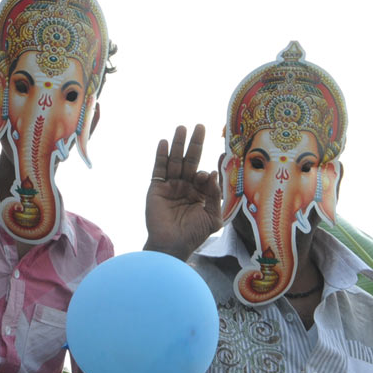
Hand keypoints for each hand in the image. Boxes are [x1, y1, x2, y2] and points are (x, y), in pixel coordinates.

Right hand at [144, 125, 221, 260]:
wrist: (172, 245)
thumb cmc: (194, 234)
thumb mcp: (212, 216)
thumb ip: (216, 195)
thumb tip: (213, 173)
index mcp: (200, 193)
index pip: (204, 174)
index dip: (207, 173)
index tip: (206, 177)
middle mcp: (186, 186)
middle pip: (191, 160)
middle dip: (195, 143)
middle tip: (200, 126)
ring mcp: (171, 186)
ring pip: (175, 160)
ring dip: (178, 144)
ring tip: (181, 127)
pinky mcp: (157, 188)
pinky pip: (159, 169)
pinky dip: (161, 155)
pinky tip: (164, 142)